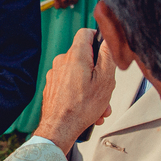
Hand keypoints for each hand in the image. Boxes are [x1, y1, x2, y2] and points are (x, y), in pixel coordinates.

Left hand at [33, 28, 116, 152]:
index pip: (86, 33)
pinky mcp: (52, 86)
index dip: (98, 39)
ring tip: (99, 107)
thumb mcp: (105, 80)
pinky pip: (70, 85)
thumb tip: (108, 40)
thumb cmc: (81, 107)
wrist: (59, 128)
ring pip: (79, 74)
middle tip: (105, 90)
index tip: (105, 52)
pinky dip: (80, 94)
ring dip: (91, 88)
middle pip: (85, 57)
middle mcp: (62, 61)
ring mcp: (55, 74)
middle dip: (98, 73)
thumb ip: (107, 56)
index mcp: (75, 55)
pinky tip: (87, 110)